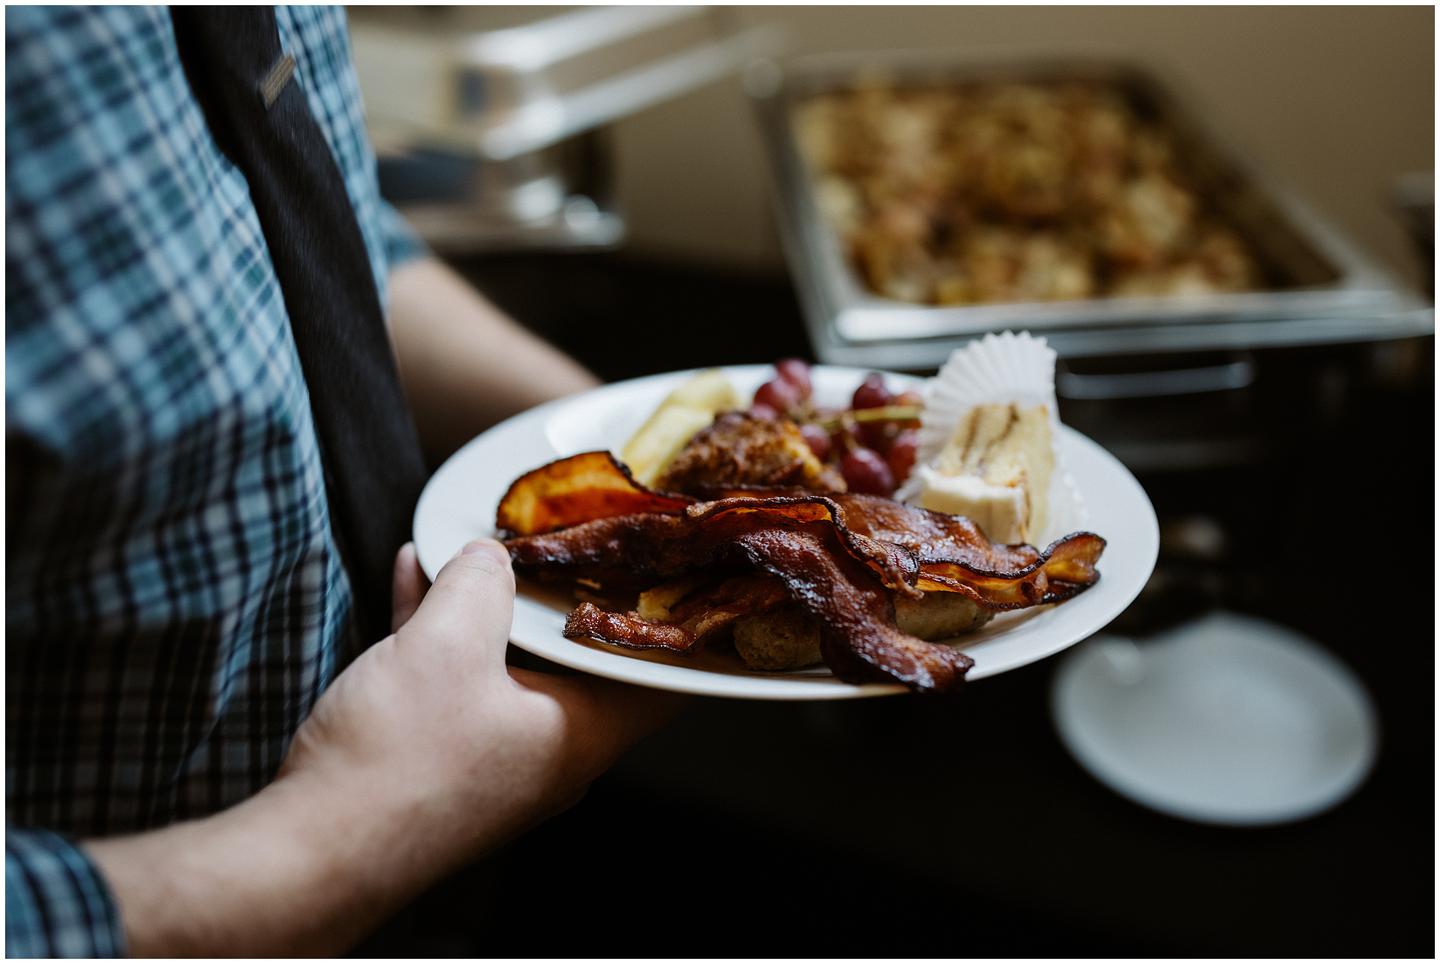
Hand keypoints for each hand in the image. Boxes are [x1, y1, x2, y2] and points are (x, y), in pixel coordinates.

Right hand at [281, 540, 681, 867]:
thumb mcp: (447, 642)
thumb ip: (481, 585)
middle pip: (579, 661)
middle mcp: (552, 753)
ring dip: (490, 605)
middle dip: (562, 596)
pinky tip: (415, 576)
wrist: (312, 851)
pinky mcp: (445, 761)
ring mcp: (498, 759)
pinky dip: (444, 632)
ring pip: (510, 664)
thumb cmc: (398, 761)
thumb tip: (492, 557)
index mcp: (583, 733)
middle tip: (562, 538)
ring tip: (474, 543)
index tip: (661, 566)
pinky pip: (458, 681)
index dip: (665, 618)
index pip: (659, 676)